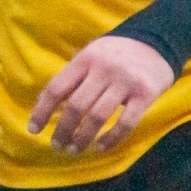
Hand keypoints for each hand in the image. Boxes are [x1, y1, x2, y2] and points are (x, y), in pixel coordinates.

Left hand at [27, 35, 173, 153]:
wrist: (157, 41)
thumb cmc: (115, 53)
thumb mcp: (90, 55)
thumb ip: (71, 77)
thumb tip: (43, 103)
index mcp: (85, 59)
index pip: (57, 88)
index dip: (42, 110)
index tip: (33, 129)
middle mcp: (103, 69)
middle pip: (77, 105)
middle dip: (63, 129)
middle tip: (57, 145)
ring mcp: (125, 82)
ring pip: (98, 116)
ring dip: (83, 138)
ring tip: (75, 149)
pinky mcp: (145, 94)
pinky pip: (126, 122)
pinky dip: (111, 138)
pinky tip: (101, 147)